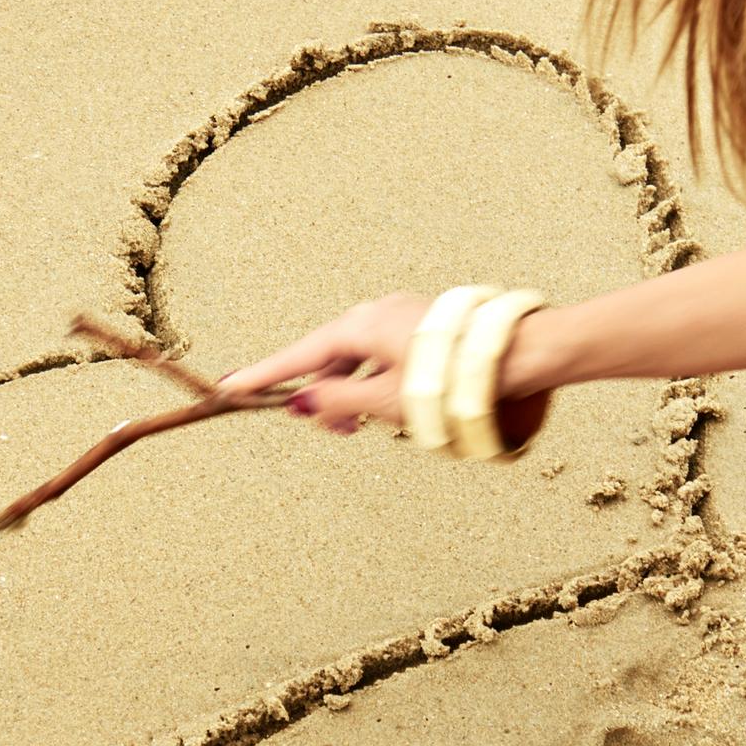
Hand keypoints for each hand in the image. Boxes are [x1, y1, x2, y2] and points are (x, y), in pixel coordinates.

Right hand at [215, 292, 432, 435]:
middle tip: (333, 431)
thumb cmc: (450, 379)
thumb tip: (302, 402)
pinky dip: (376, 380)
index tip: (230, 386)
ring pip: (359, 358)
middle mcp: (375, 314)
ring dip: (354, 392)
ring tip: (366, 425)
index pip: (299, 356)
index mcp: (359, 327)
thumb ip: (338, 402)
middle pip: (330, 357)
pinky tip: (392, 405)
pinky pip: (384, 354)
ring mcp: (401, 316)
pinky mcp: (423, 326)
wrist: (515, 354)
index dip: (264, 375)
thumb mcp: (386, 401)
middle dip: (324, 394)